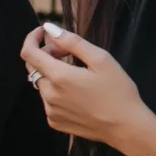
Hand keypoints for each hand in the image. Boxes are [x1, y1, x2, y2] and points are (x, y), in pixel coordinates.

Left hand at [21, 25, 149, 149]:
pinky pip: (48, 101)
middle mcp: (49, 95)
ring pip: (41, 84)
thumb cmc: (118, 91)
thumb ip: (72, 42)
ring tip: (76, 74)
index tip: (41, 32)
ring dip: (52, 74)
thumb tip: (49, 29)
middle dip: (47, 54)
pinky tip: (77, 93)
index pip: (28, 53)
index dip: (31, 38)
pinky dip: (56, 92)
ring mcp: (51, 111)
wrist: (126, 127)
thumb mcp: (101, 59)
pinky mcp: (55, 122)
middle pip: (34, 68)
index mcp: (59, 77)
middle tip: (68, 53)